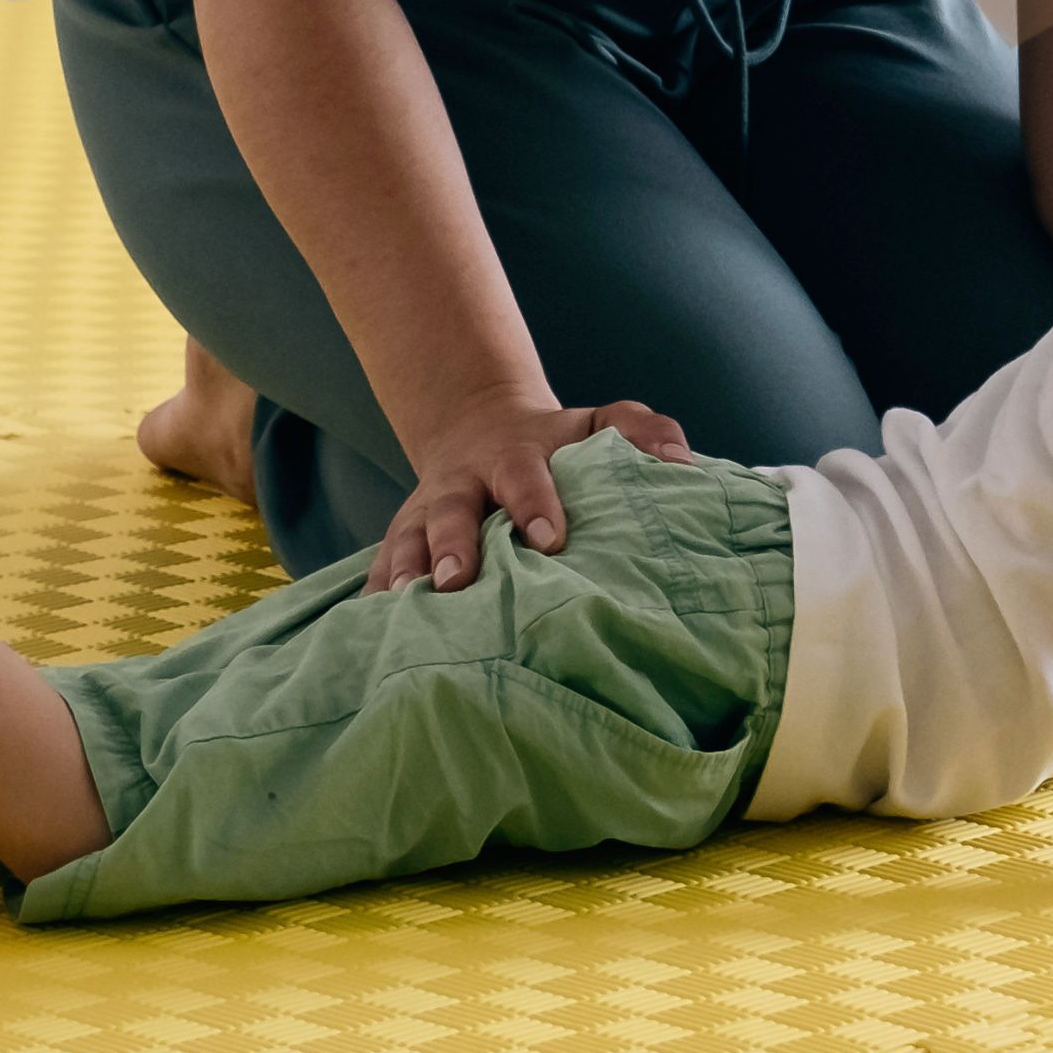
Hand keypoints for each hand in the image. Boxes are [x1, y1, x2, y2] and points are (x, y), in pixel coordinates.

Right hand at [365, 390, 693, 593]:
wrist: (479, 425)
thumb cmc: (557, 441)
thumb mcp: (599, 421)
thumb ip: (642, 432)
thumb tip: (684, 467)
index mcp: (515, 455)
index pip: (524, 475)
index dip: (534, 503)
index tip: (549, 539)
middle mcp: (463, 482)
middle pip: (452, 509)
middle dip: (454, 544)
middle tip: (460, 581)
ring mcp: (425, 509)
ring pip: (406, 538)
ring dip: (403, 571)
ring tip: (402, 608)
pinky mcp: (402, 535)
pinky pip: (379, 565)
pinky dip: (373, 595)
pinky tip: (368, 631)